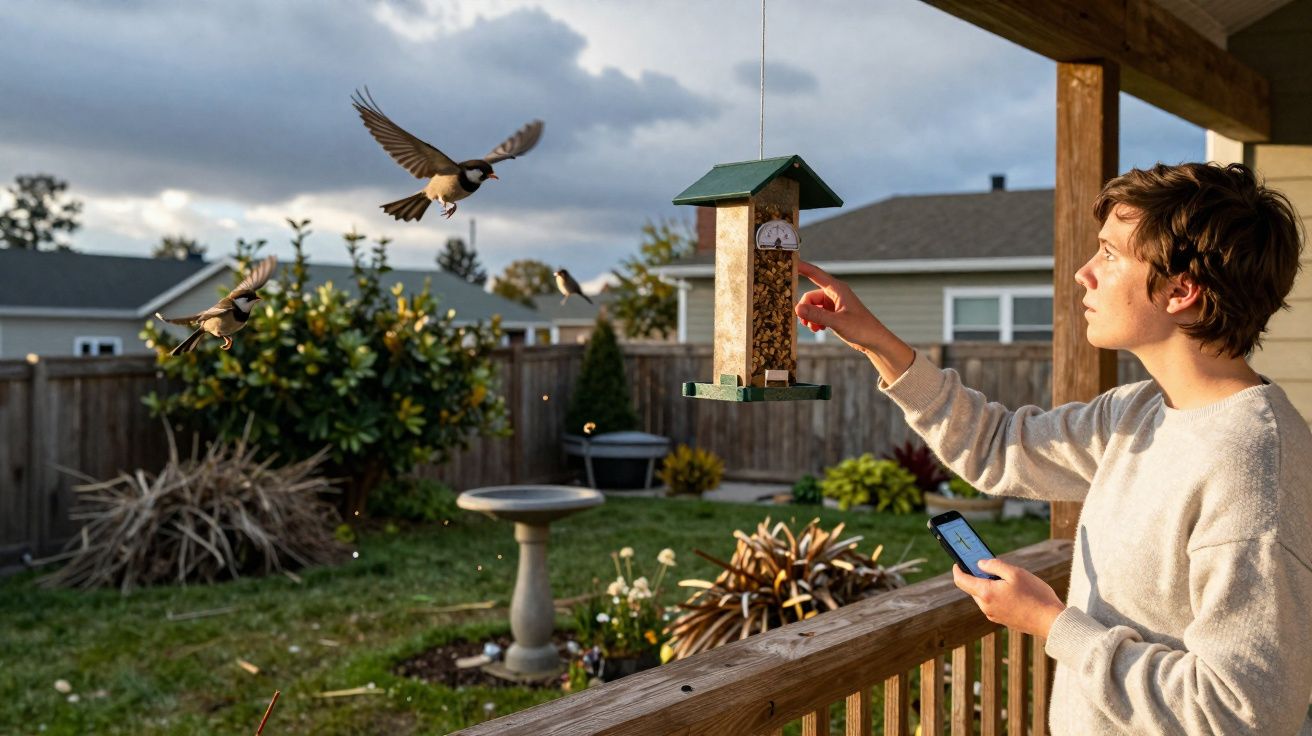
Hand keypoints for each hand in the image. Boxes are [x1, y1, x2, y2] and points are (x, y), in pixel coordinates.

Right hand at [795, 261, 883, 353]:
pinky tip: (819, 329)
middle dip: (805, 308)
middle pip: (810, 296)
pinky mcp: (834, 314)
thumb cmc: (862, 328)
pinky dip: (815, 321)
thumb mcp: (837, 322)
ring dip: (810, 317)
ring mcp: (834, 304)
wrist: (875, 341)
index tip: (788, 263)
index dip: (801, 267)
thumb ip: (817, 315)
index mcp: (837, 289)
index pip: (815, 273)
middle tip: (804, 322)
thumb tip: (797, 309)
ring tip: (814, 328)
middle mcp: (835, 294)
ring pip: (812, 306)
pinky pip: (818, 314)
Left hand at [952, 558, 1066, 638]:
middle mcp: (986, 607)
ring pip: (984, 596)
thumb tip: (979, 564)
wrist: (1051, 622)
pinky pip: (993, 604)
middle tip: (987, 565)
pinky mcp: (1002, 620)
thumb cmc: (1035, 595)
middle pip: (973, 588)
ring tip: (1007, 578)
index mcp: (985, 593)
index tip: (958, 561)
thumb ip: (994, 565)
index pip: (961, 580)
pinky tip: (1013, 591)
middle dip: (977, 576)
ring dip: (989, 586)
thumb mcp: (1015, 572)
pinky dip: (996, 595)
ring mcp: (994, 615)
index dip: (957, 569)